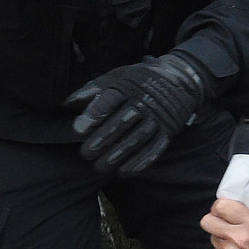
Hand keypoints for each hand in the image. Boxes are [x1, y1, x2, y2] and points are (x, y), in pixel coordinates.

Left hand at [65, 54, 204, 175]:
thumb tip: (68, 103)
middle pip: (122, 122)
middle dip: (102, 140)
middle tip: (86, 154)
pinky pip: (155, 149)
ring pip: (137, 138)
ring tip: (100, 167)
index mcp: (128, 86)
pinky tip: (124, 172)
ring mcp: (158, 118)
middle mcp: (144, 102)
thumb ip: (92, 89)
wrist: (180, 80)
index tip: (78, 129)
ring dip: (118, 155)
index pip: (110, 100)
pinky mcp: (168, 131)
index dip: (94, 115)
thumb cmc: (140, 80)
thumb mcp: (118, 76)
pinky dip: (140, 162)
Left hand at [200, 198, 248, 248]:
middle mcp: (238, 238)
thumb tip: (231, 203)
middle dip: (215, 219)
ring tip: (236, 240)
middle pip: (207, 221)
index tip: (226, 208)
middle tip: (224, 221)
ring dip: (221, 236)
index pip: (221, 206)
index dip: (221, 206)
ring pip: (212, 236)